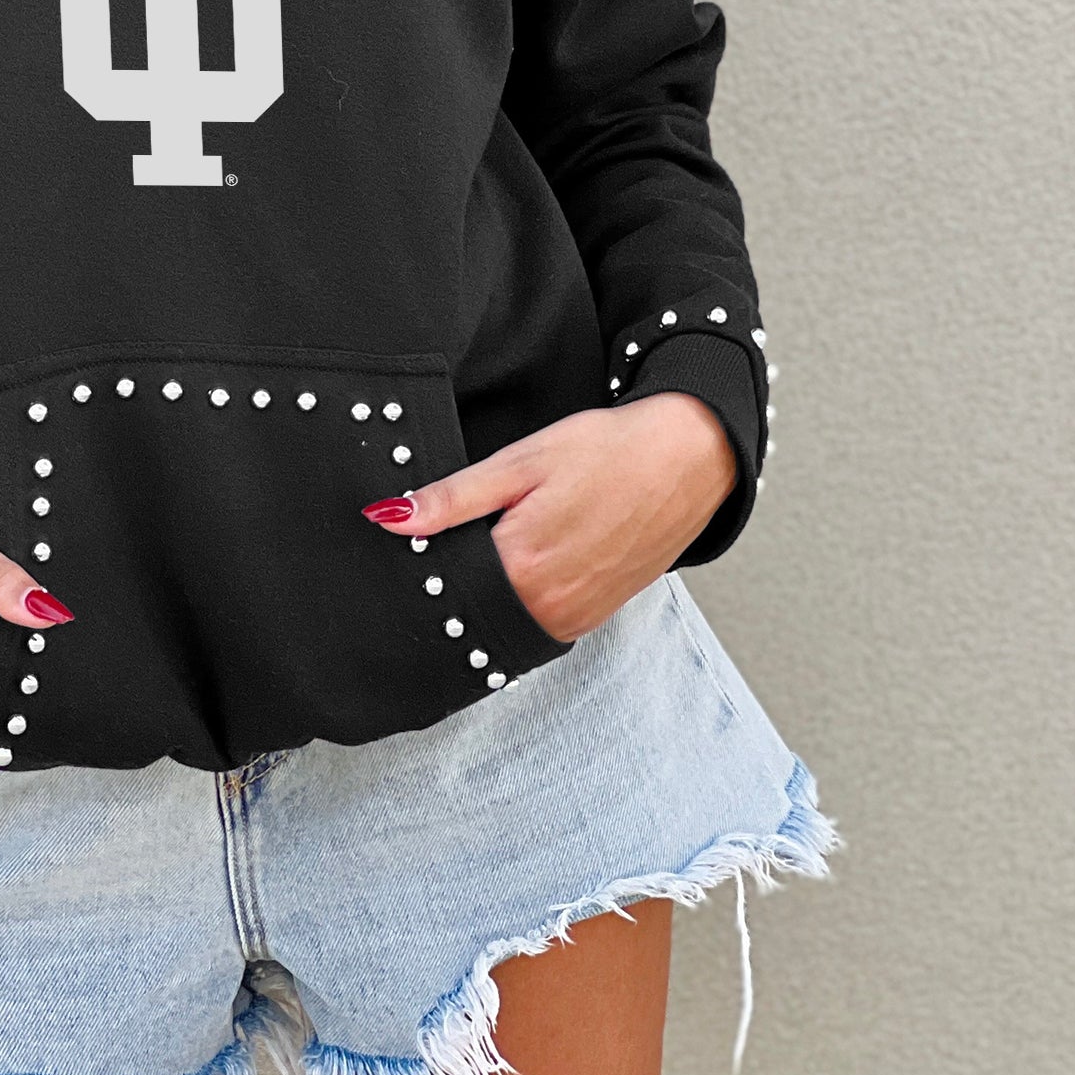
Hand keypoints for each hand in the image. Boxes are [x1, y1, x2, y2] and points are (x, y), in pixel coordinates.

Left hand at [363, 394, 737, 643]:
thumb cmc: (608, 451)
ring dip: (487, 597)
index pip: (443, 587)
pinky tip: (524, 566)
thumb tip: (386, 518)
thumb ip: (453, 498)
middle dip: (451, 586)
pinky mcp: (594, 617)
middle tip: (447, 544)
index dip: (421, 568)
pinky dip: (522, 601)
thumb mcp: (521, 461)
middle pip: (471, 611)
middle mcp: (549, 606)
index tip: (408, 551)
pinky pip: (538, 623)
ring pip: (504, 621)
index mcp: (522, 565)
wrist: (688, 460)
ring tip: (490, 549)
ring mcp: (576, 618)